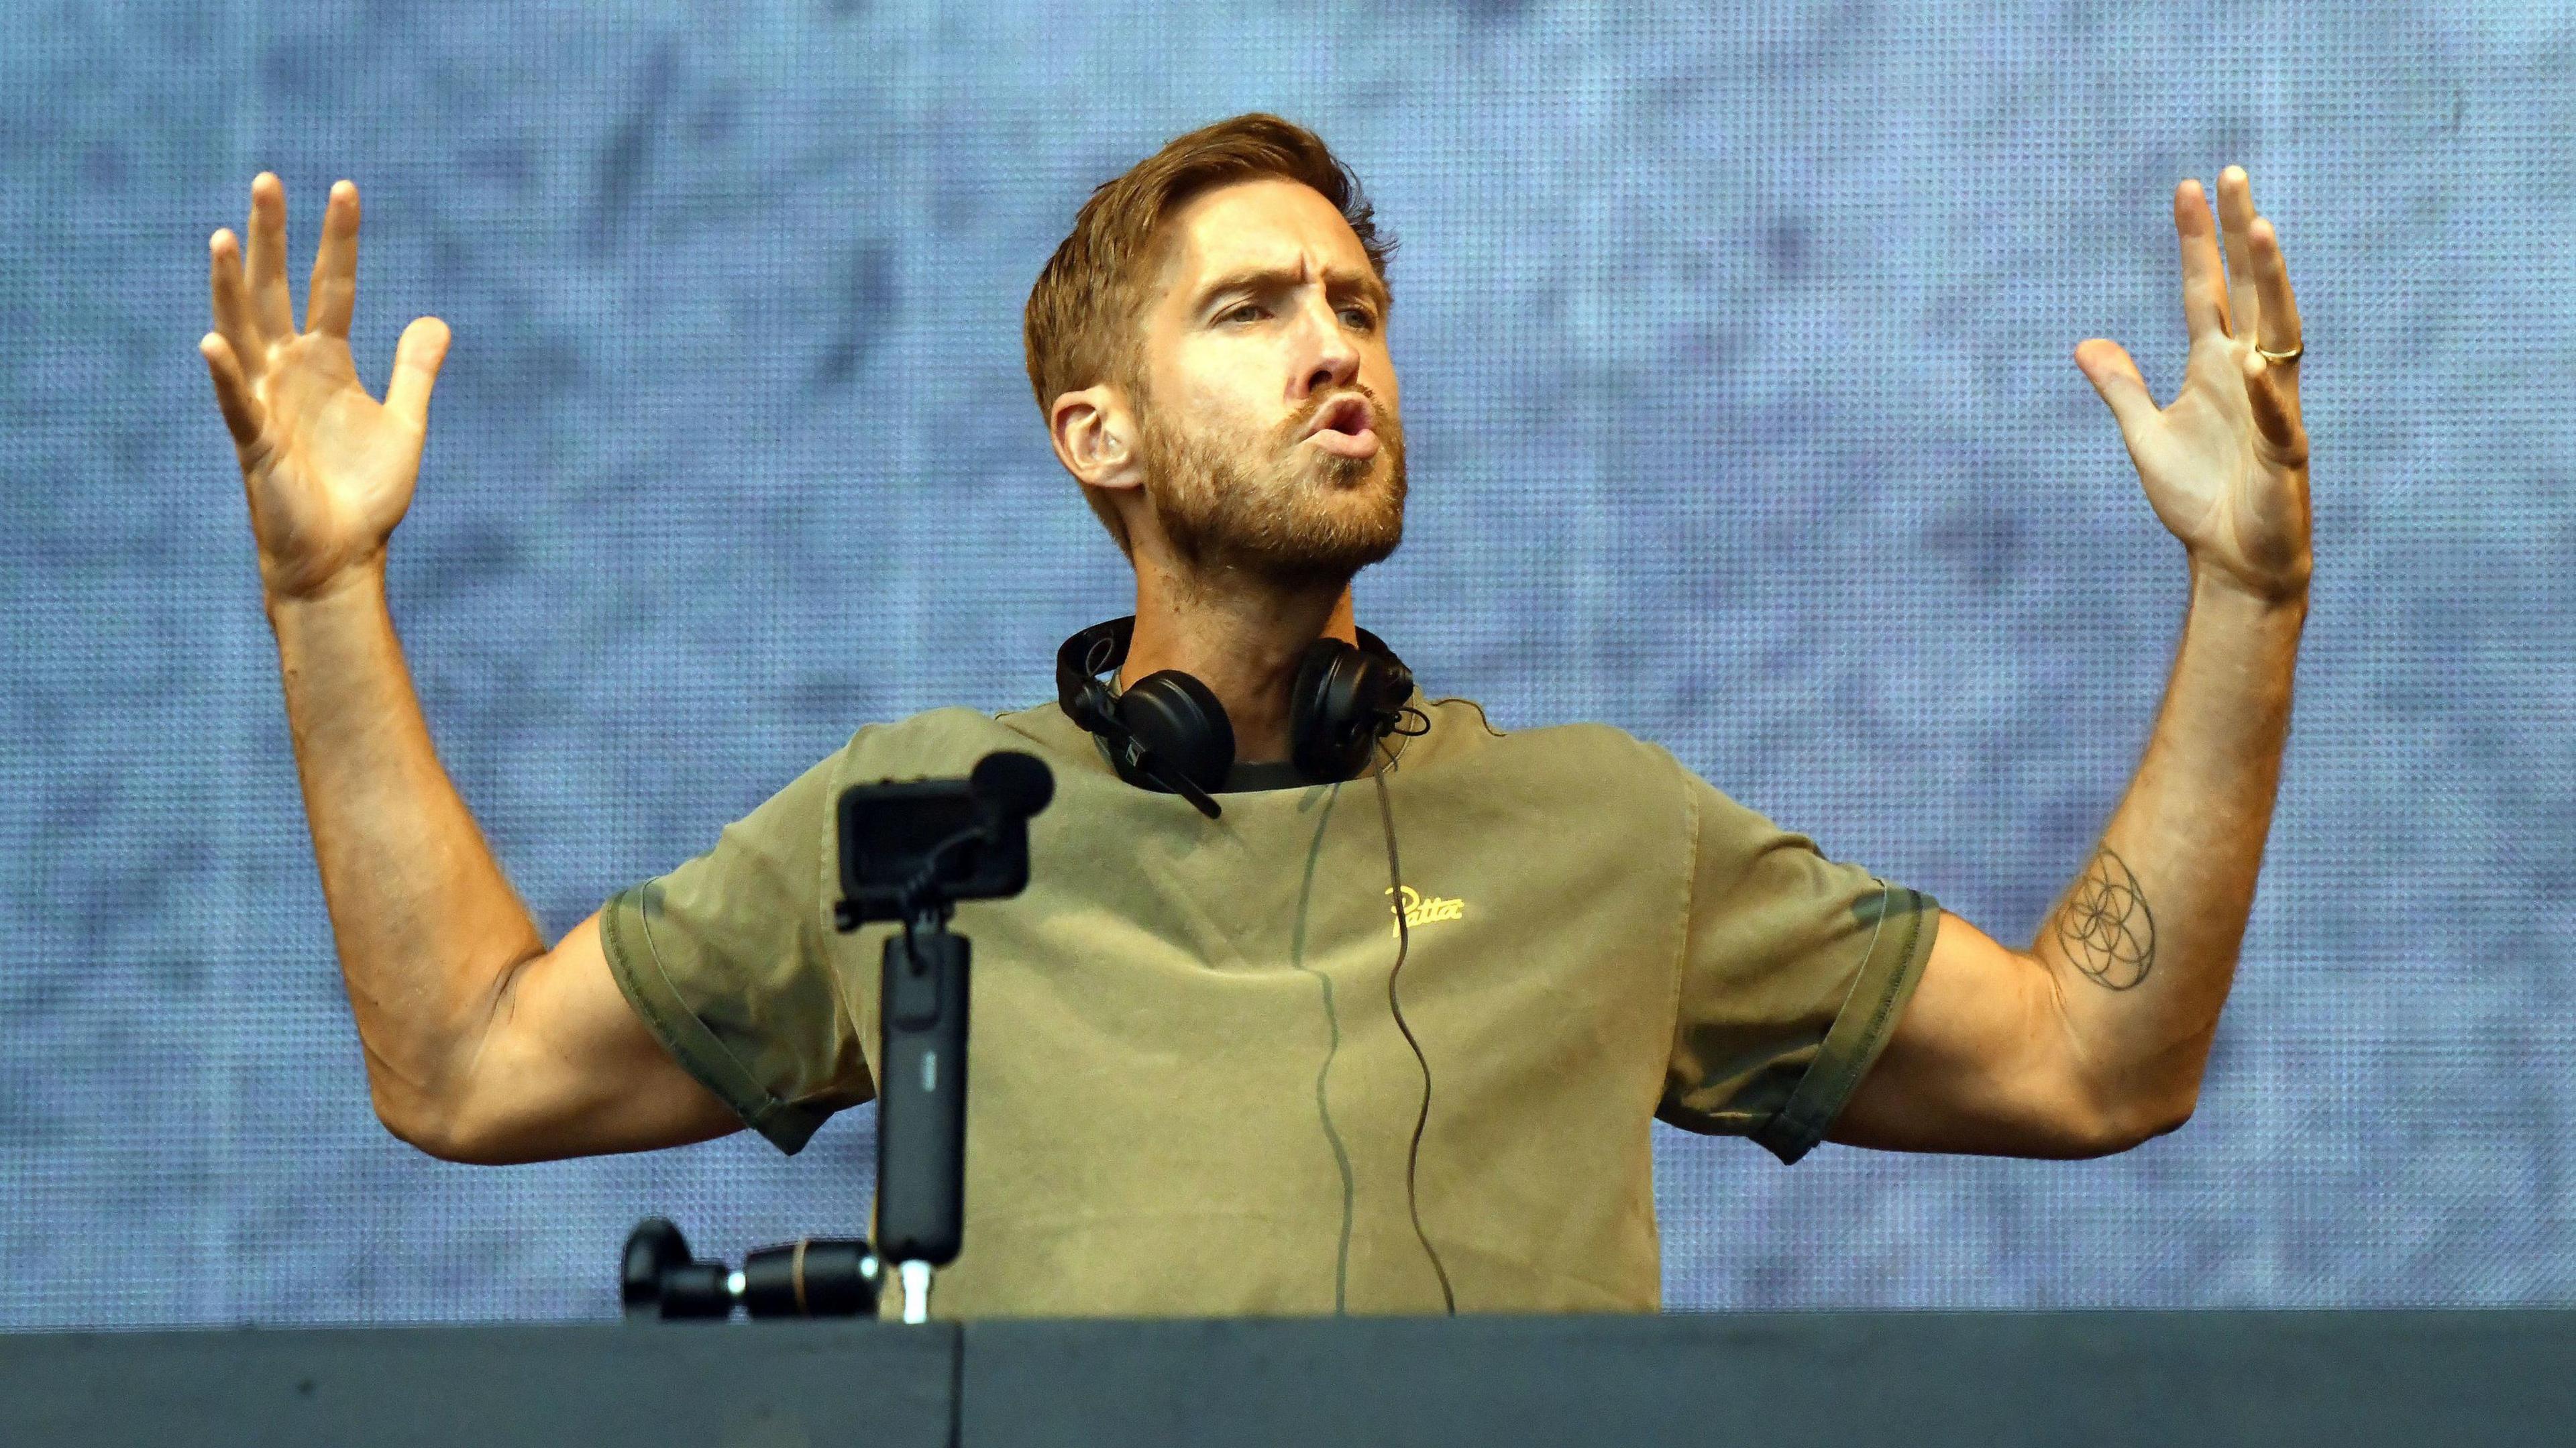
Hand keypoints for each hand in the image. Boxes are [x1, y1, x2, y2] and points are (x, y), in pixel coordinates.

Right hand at [201, 174, 449, 601]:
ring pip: (242, 331)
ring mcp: (266, 402)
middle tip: (267, 179)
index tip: (344, 187)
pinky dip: (226, 374)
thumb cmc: (365, 494)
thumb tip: (435, 319)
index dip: (339, 239)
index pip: (332, 286)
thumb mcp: (405, 424)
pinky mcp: (256, 443)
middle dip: (273, 237)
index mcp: (327, 363)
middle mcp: (289, 371)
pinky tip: (212, 340)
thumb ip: (415, 370)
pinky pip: (236, 402)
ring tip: (227, 235)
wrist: (343, 557)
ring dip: (232, 286)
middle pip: (275, 291)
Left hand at [2076, 167, 2309, 601]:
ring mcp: (2273, 407)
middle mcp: (2249, 373)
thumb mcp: (2144, 435)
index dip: (2197, 240)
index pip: (2204, 290)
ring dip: (2270, 282)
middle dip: (2239, 233)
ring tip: (2260, 229)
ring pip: (2277, 332)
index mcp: (2215, 366)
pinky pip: (2278, 416)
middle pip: (2246, 290)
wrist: (2234, 562)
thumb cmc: (2200, 497)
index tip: (2188, 187)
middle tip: (2231, 173)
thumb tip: (2085, 344)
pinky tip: (2255, 363)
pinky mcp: (2284, 453)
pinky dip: (2266, 391)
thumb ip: (2121, 388)